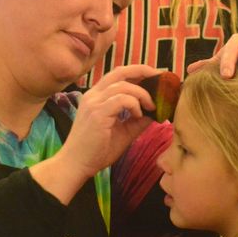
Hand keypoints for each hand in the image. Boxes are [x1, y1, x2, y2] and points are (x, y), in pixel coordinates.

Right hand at [30, 64, 158, 203]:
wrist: (76, 165)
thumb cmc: (96, 151)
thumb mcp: (123, 132)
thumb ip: (137, 120)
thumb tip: (156, 112)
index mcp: (97, 97)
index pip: (119, 75)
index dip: (138, 72)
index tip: (156, 78)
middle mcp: (93, 95)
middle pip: (121, 71)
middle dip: (144, 71)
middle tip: (161, 79)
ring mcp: (94, 103)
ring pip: (124, 85)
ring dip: (142, 94)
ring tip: (151, 107)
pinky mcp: (97, 113)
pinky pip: (121, 99)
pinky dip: (134, 104)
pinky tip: (138, 115)